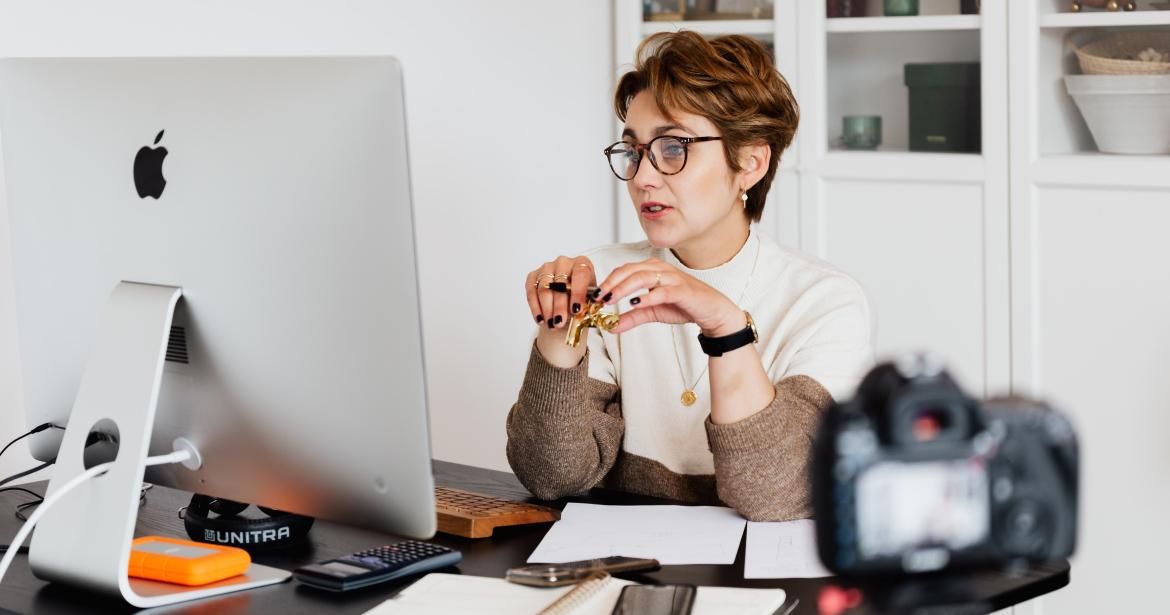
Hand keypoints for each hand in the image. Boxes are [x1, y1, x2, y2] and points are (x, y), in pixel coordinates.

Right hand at [525, 255, 596, 334]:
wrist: (567, 300)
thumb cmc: (580, 298)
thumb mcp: (589, 300)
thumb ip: (587, 304)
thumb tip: (583, 311)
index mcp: (582, 263)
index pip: (580, 274)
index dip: (578, 292)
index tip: (576, 310)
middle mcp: (563, 262)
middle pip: (560, 283)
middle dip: (559, 306)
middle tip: (560, 322)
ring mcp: (547, 267)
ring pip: (544, 288)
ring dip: (547, 309)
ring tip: (551, 324)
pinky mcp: (533, 276)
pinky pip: (531, 291)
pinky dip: (535, 307)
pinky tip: (540, 320)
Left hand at [595, 257, 744, 336]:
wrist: (711, 312)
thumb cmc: (683, 306)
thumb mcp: (652, 312)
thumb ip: (632, 317)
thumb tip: (611, 326)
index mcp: (652, 269)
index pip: (624, 270)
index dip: (608, 281)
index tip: (595, 296)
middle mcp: (661, 269)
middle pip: (630, 270)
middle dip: (611, 283)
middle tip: (598, 297)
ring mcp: (672, 278)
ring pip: (642, 277)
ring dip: (623, 288)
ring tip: (610, 299)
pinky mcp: (682, 290)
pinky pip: (662, 291)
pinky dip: (647, 296)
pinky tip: (634, 303)